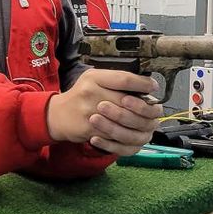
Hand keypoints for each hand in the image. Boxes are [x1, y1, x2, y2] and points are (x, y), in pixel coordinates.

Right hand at [46, 69, 163, 155]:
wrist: (57, 115)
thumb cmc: (80, 95)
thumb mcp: (93, 79)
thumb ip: (114, 80)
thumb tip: (143, 84)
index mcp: (94, 78)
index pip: (124, 79)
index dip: (143, 83)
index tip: (153, 87)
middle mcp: (91, 93)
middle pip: (127, 101)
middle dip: (145, 107)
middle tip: (155, 109)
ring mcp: (89, 112)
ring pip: (123, 120)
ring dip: (139, 123)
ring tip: (148, 122)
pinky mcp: (89, 130)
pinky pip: (114, 135)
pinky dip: (127, 135)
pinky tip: (134, 133)